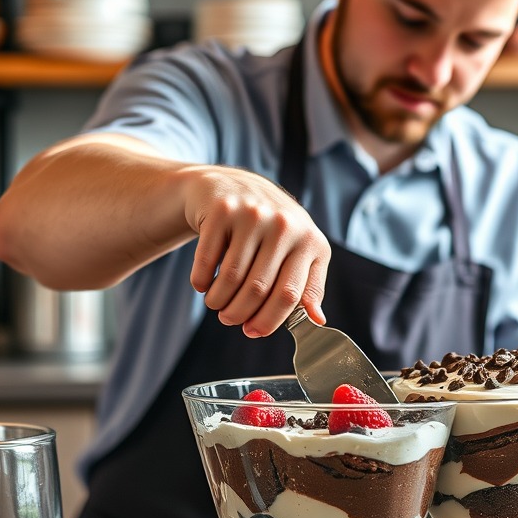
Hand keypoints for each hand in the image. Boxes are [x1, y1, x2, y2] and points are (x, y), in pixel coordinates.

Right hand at [184, 166, 331, 337]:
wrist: (234, 185)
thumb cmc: (270, 228)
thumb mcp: (299, 250)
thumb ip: (309, 285)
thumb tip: (317, 320)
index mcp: (310, 241)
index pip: (290, 295)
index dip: (269, 321)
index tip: (254, 332)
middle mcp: (285, 225)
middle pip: (258, 289)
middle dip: (239, 314)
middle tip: (229, 320)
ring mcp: (253, 215)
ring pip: (231, 278)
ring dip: (218, 301)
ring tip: (216, 304)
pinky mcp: (222, 210)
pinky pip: (207, 261)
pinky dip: (201, 281)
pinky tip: (203, 284)